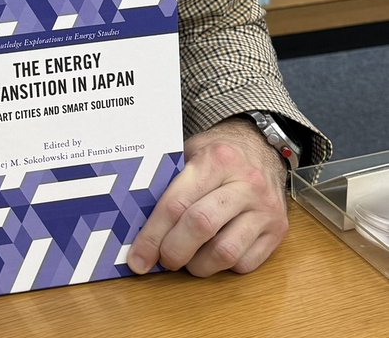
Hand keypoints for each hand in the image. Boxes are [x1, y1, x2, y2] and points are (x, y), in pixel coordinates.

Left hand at [127, 117, 288, 277]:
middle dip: (174, 251)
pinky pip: (246, 263)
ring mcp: (265, 209)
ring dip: (199, 264)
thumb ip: (168, 182)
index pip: (177, 202)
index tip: (138, 258)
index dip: (153, 234)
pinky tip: (212, 254)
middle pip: (201, 227)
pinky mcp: (279, 231)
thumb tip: (135, 223)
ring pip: (225, 252)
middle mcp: (245, 184)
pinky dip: (223, 266)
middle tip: (162, 259)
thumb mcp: (190, 152)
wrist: (262, 148)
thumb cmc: (217, 154)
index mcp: (216, 160)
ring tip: (188, 259)